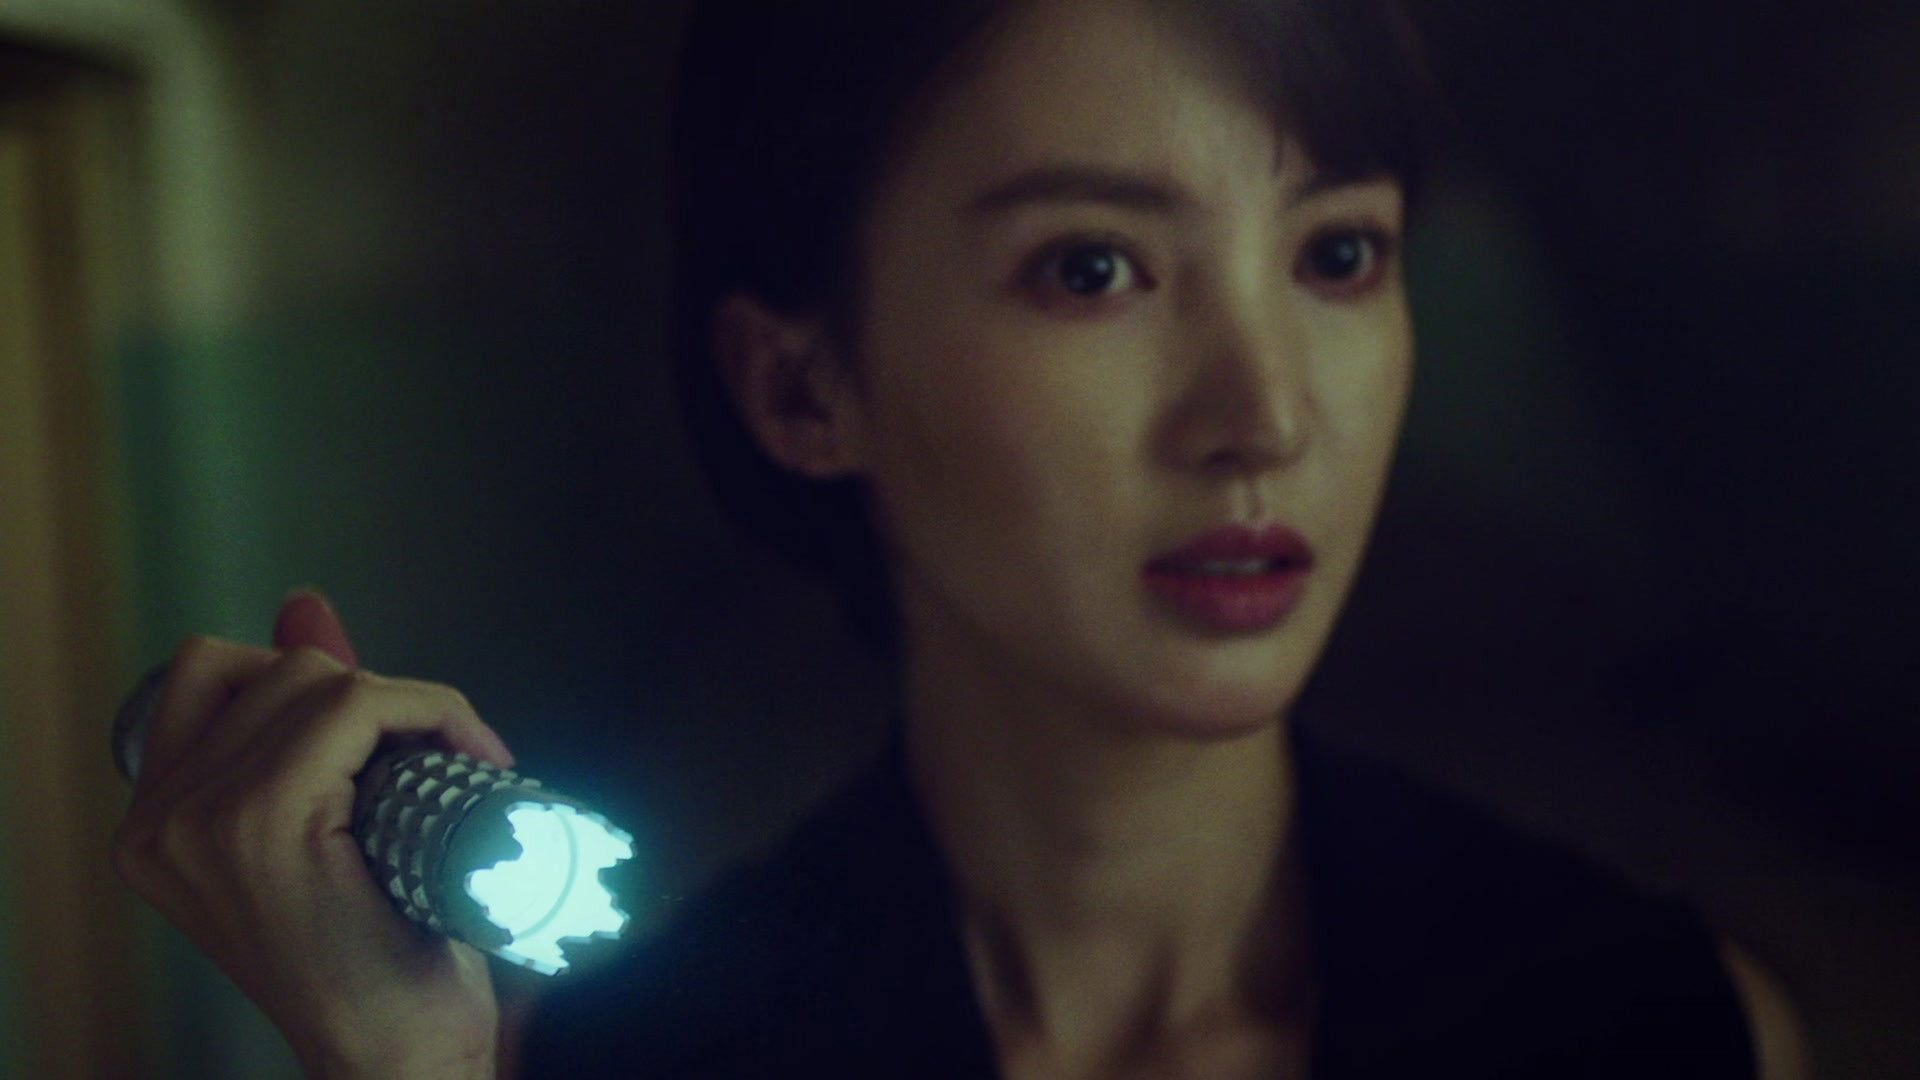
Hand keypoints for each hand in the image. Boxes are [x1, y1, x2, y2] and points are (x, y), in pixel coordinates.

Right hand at [111, 591, 513, 1077]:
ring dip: (412, 709)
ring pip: (324, 682)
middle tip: (432, 767)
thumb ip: (307, 718)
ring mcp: (201, 821)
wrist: (397, 1054)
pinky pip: (358, 705)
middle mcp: (158, 820)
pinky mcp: (265, 822)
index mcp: (156, 821)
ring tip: (452, 771)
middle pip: (279, 669)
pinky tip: (471, 761)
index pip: (212, 671)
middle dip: (371, 701)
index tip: (381, 744)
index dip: (315, 687)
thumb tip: (305, 602)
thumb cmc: (377, 955)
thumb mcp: (331, 820)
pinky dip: (430, 712)